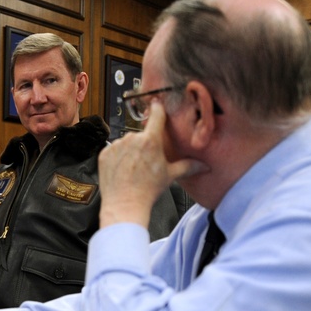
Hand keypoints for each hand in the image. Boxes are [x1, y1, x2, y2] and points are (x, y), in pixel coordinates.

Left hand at [98, 101, 200, 227]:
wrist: (124, 205)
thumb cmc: (148, 191)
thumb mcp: (170, 176)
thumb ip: (188, 166)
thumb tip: (205, 166)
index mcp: (151, 140)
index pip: (156, 114)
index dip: (158, 109)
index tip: (158, 105)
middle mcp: (132, 139)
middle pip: (142, 134)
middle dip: (145, 143)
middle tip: (147, 161)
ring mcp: (117, 145)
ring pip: (127, 142)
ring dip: (131, 150)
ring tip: (134, 168)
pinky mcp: (105, 153)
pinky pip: (114, 149)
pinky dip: (118, 157)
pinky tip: (123, 170)